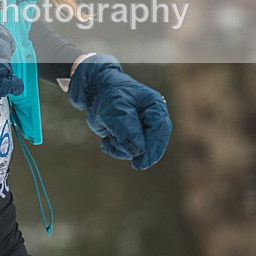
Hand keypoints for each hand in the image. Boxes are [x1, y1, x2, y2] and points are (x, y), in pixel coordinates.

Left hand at [68, 54, 171, 169]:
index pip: (160, 129)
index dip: (154, 148)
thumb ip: (128, 130)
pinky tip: (106, 140)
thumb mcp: (117, 110)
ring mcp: (141, 128)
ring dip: (121, 147)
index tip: (144, 162)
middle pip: (151, 142)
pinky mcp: (130, 136)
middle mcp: (152, 119)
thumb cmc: (109, 95)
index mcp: (155, 107)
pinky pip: (126, 150)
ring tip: (109, 137)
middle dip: (138, 151)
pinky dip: (115, 147)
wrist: (95, 90)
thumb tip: (138, 151)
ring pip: (137, 149)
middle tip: (136, 165)